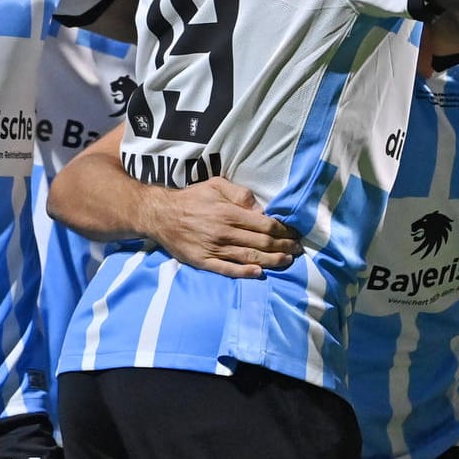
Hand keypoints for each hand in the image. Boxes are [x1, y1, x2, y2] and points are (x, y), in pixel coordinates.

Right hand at [149, 177, 302, 278]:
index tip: (294, 234)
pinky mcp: (203, 261)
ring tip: (287, 262)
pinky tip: (258, 273)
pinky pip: (227, 269)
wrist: (160, 214)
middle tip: (298, 250)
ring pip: (249, 257)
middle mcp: (224, 232)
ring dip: (271, 260)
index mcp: (229, 213)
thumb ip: (240, 194)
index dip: (283, 230)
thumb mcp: (216, 185)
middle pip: (262, 242)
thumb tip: (260, 209)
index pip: (264, 225)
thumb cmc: (191, 198)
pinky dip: (244, 272)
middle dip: (283, 247)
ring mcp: (214, 248)